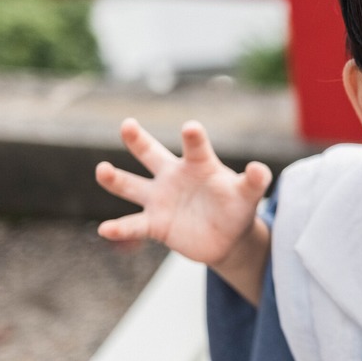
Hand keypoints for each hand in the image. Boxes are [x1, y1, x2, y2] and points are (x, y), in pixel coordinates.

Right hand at [95, 118, 271, 269]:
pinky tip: (105, 230)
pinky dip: (119, 228)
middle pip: (151, 154)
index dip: (194, 138)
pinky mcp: (155, 224)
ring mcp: (160, 199)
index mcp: (198, 164)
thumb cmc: (236, 206)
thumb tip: (259, 169)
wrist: (227, 236)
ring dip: (115, 179)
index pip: (195, 147)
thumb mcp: (248, 194)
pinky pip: (133, 225)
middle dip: (138, 140)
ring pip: (131, 186)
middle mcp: (173, 176)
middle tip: (128, 124)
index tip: (191, 128)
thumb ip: (254, 181)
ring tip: (101, 170)